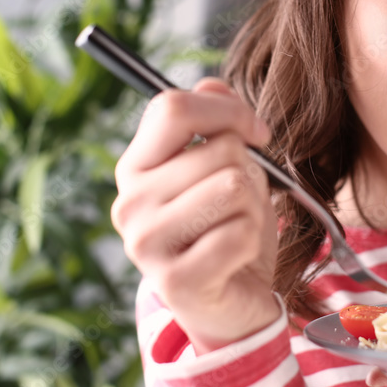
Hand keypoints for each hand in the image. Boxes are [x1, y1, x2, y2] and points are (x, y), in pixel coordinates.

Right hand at [113, 78, 280, 353]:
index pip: (172, 107)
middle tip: (239, 201)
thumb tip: (215, 86)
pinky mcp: (173, 281)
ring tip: (236, 225)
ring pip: (232, 187)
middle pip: (218, 149)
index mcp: (135, 165)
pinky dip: (252, 240)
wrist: (233, 300)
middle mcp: (130, 202)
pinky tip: (235, 256)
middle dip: (249, 171)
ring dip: (252, 205)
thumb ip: (217, 119)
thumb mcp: (224, 164)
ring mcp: (145, 244)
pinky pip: (239, 232)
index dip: (227, 110)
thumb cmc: (227, 224)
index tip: (256, 133)